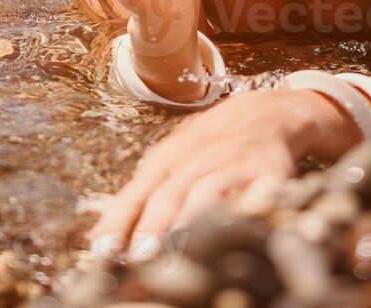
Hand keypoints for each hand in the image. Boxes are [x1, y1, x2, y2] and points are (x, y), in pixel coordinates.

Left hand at [86, 89, 319, 258]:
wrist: (267, 114)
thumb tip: (101, 239)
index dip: (120, 220)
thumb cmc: (209, 146)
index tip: (105, 249)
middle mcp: (196, 161)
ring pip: (208, 193)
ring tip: (179, 248)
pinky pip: (257, 195)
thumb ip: (139, 198)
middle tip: (141, 257)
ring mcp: (233, 166)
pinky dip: (246, 211)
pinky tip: (235, 229)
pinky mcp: (269, 173)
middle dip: (154, 226)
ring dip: (192, 221)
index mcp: (167, 160)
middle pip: (170, 193)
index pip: (137, 192)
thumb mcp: (170, 161)